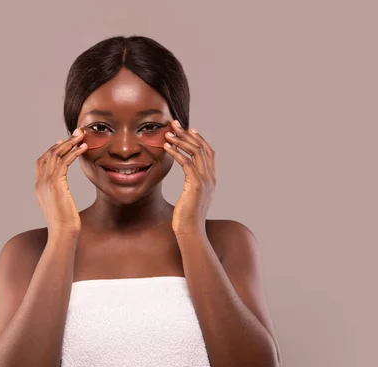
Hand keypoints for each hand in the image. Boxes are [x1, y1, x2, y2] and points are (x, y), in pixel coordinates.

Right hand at [35, 128, 87, 234]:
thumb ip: (59, 196)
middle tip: (76, 133)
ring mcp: (46, 183)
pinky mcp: (55, 184)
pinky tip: (83, 148)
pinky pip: (64, 162)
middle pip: (48, 155)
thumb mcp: (60, 206)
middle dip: (62, 142)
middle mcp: (40, 183)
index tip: (62, 142)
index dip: (51, 150)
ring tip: (82, 136)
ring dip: (70, 144)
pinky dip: (74, 153)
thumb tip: (64, 195)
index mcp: (39, 187)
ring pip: (56, 156)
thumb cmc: (65, 224)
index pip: (41, 162)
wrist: (63, 233)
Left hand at [163, 120, 215, 234]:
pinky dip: (176, 153)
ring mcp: (205, 181)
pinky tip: (166, 147)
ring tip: (167, 133)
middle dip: (187, 134)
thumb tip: (188, 181)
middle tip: (175, 124)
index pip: (209, 152)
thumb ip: (192, 186)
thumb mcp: (191, 198)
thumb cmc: (187, 218)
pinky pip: (186, 163)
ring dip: (180, 141)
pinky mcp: (196, 185)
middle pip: (202, 148)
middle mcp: (211, 177)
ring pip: (195, 153)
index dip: (199, 139)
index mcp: (211, 179)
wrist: (191, 231)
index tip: (189, 130)